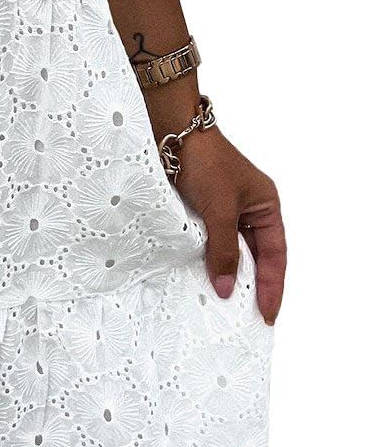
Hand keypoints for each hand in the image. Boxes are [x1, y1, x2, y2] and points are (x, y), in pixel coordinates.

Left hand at [174, 126, 285, 325]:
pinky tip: (201, 275)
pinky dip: (207, 258)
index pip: (275, 254)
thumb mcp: (220, 210)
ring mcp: (224, 207)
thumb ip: (223, 251)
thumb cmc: (205, 162)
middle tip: (247, 315)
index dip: (273, 285)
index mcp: (266, 205)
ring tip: (224, 302)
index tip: (268, 313)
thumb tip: (226, 288)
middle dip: (252, 283)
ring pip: (230, 248)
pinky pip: (209, 240)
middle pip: (255, 254)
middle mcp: (248, 207)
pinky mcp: (200, 207)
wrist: (171, 132)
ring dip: (227, 271)